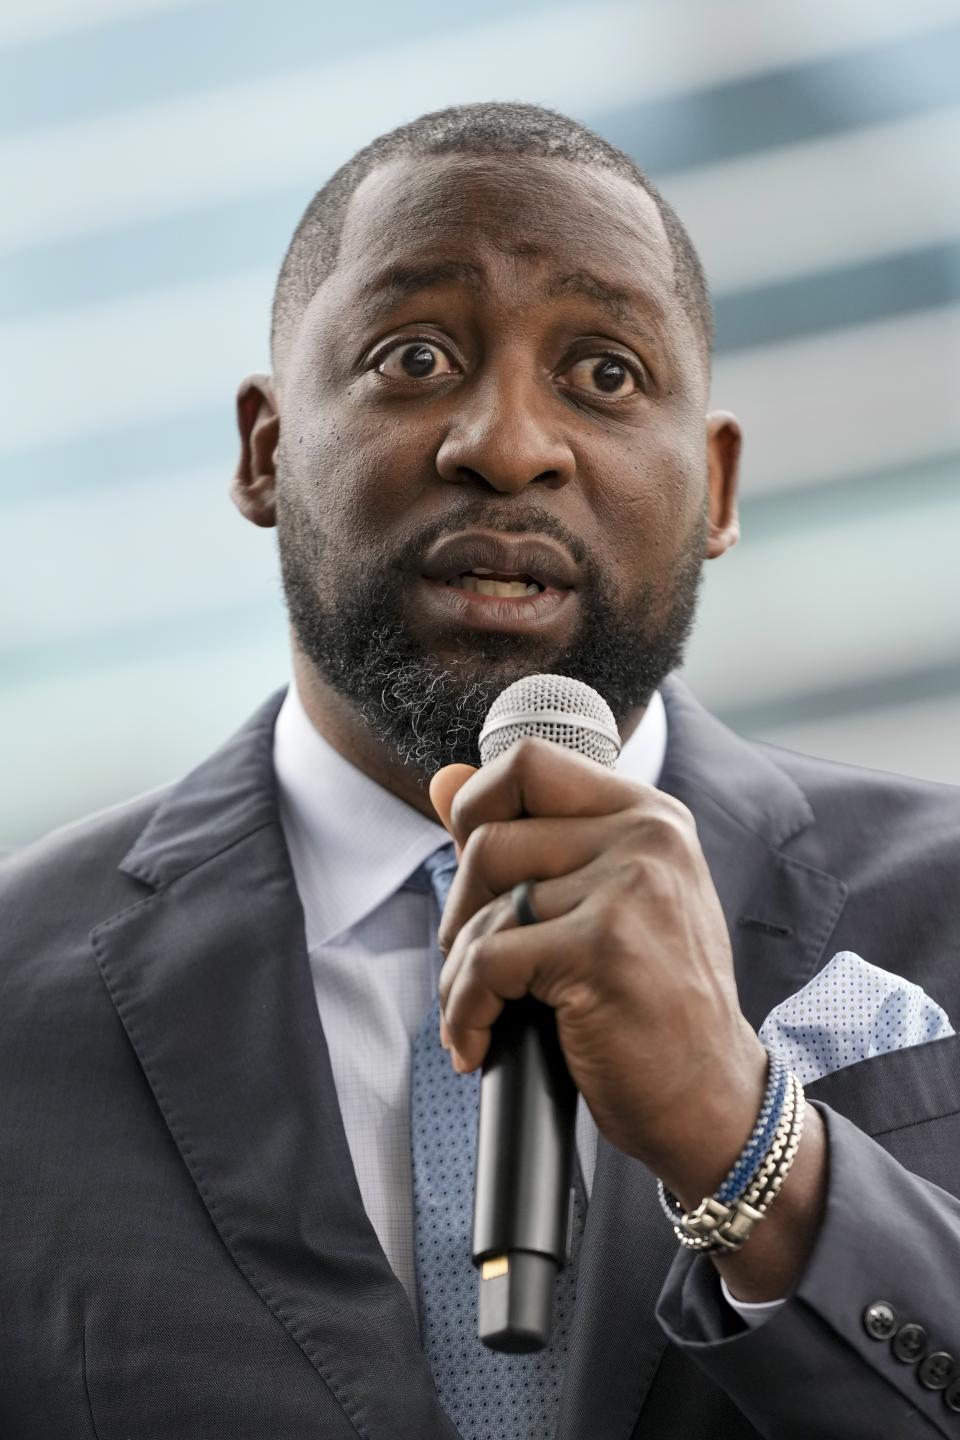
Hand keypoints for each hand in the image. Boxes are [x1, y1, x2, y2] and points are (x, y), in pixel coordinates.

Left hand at [428, 736, 767, 1204]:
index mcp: (649, 815)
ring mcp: (628, 889)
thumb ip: (528, 837)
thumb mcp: (605, 902)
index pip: (530, 761)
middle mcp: (645, 838)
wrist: (711, 1098)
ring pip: (484, 908)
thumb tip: (440, 778)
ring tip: (479, 1011)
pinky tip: (476, 1044)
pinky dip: (464, 1012)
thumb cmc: (652, 1003)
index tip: (475, 873)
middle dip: (459, 909)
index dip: (478, 805)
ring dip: (461, 971)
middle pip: (490, 837)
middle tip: (473, 962)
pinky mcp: (601, 949)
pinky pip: (486, 965)